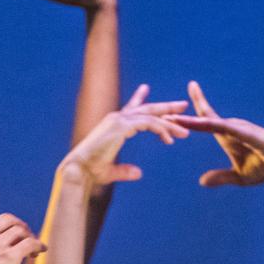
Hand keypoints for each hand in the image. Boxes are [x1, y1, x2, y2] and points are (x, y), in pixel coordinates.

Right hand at [60, 84, 187, 184]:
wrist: (79, 170)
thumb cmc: (91, 172)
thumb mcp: (111, 170)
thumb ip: (125, 171)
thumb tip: (139, 173)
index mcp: (113, 125)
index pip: (131, 109)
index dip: (140, 99)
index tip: (146, 90)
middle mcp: (116, 118)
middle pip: (146, 108)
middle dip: (166, 107)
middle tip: (183, 105)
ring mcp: (119, 120)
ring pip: (151, 117)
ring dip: (170, 124)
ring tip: (184, 132)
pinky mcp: (122, 127)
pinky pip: (149, 124)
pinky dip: (161, 130)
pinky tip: (170, 140)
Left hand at [169, 81, 263, 186]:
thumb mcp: (239, 176)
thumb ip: (220, 176)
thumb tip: (201, 181)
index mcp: (228, 136)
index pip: (205, 121)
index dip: (190, 114)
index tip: (173, 109)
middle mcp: (231, 127)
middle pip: (202, 117)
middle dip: (182, 113)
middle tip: (160, 108)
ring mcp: (237, 127)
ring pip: (207, 122)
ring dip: (188, 120)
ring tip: (168, 117)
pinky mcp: (244, 132)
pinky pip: (220, 127)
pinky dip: (205, 124)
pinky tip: (192, 122)